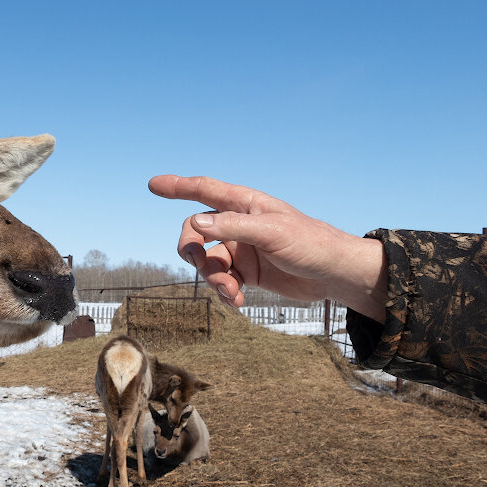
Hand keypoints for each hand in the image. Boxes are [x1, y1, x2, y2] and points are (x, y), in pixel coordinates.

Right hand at [148, 174, 387, 322]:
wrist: (333, 274)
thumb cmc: (310, 243)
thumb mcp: (271, 232)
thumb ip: (233, 226)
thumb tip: (196, 222)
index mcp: (245, 204)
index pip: (204, 190)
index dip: (177, 187)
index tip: (153, 185)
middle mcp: (238, 224)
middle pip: (196, 232)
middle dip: (192, 250)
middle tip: (198, 264)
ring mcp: (241, 249)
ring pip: (207, 262)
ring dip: (212, 278)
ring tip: (231, 292)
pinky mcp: (247, 272)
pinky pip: (221, 281)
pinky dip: (224, 291)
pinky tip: (236, 301)